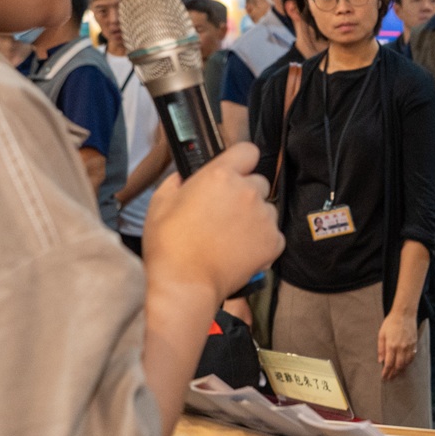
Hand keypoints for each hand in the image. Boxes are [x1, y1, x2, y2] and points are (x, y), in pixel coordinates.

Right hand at [143, 143, 281, 307]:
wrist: (185, 284)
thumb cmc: (170, 245)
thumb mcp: (160, 203)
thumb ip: (177, 181)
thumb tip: (185, 177)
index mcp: (221, 176)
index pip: (247, 151)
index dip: (241, 161)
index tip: (234, 171)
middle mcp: (248, 191)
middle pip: (257, 182)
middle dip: (244, 193)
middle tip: (224, 213)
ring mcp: (264, 217)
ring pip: (266, 209)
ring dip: (253, 218)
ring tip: (229, 237)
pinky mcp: (274, 241)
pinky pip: (272, 234)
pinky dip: (261, 241)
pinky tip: (239, 251)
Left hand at [379, 311, 418, 380]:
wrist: (404, 314)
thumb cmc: (391, 323)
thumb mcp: (381, 334)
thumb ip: (381, 348)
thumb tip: (380, 360)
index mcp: (391, 346)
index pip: (388, 364)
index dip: (386, 372)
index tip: (384, 377)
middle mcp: (401, 348)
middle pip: (398, 366)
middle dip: (394, 373)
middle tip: (390, 378)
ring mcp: (409, 346)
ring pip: (406, 363)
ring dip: (401, 370)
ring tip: (397, 373)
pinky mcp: (414, 344)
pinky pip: (412, 357)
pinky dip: (408, 363)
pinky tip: (405, 365)